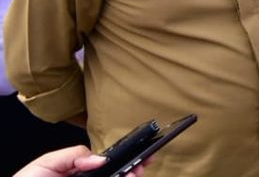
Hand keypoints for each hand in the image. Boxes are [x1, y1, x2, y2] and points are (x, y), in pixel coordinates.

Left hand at [14, 144, 147, 176]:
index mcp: (81, 172)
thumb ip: (74, 156)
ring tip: (132, 174)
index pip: (109, 165)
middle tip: (141, 165)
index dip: (126, 159)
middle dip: (133, 169)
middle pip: (118, 176)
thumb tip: (101, 159)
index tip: (141, 154)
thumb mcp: (47, 163)